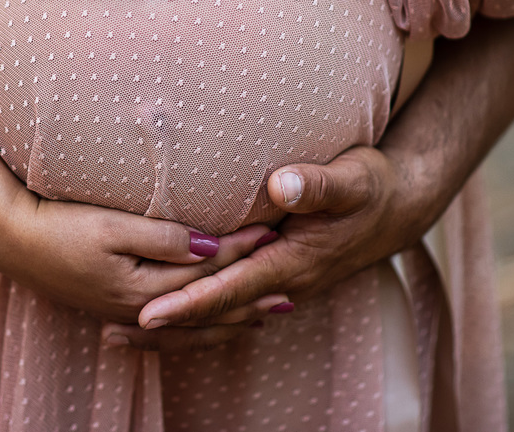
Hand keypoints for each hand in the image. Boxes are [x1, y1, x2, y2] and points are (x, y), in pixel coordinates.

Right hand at [0, 96, 276, 322]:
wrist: (9, 240)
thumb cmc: (58, 225)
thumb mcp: (111, 226)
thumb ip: (162, 238)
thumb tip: (211, 247)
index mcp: (142, 287)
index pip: (207, 271)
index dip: (244, 252)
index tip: (276, 234)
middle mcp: (139, 307)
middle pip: (205, 305)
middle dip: (248, 297)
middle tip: (291, 291)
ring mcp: (126, 310)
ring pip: (190, 323)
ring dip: (227, 318)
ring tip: (261, 315)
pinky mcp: (114, 305)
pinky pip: (169, 326)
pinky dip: (196, 326)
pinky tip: (205, 320)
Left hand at [100, 145, 421, 349]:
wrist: (399, 208)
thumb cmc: (371, 186)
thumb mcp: (352, 178)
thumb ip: (317, 184)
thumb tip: (282, 184)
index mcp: (294, 261)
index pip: (232, 288)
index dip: (190, 302)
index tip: (148, 314)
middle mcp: (285, 283)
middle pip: (219, 315)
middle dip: (169, 328)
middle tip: (114, 333)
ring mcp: (282, 286)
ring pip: (222, 319)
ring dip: (176, 330)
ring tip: (121, 335)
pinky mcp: (277, 279)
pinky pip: (231, 308)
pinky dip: (197, 318)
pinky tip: (165, 318)